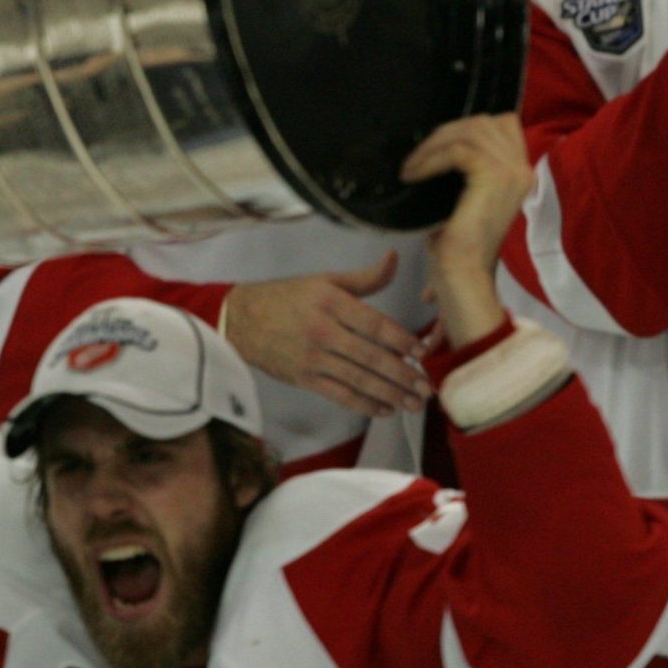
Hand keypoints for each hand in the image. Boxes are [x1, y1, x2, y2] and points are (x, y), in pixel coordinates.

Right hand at [222, 253, 428, 416]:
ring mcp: (313, 358)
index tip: (421, 351)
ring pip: (359, 380)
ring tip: (414, 403)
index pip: (374, 324)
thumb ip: (365, 277)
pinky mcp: (304, 379)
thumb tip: (395, 257)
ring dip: (390, 394)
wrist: (240, 320)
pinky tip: (385, 410)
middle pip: (371, 357)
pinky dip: (364, 405)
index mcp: (330, 302)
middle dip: (403, 375)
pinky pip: (340, 395)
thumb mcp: (324, 280)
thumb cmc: (287, 297)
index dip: (401, 339)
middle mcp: (323, 331)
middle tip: (427, 388)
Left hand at [402, 115, 533, 347]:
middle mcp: (522, 168)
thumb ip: (464, 166)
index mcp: (520, 172)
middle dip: (445, 133)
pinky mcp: (494, 176)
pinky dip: (431, 158)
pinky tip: (413, 174)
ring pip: (469, 133)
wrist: (462, 273)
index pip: (504, 123)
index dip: (468, 126)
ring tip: (412, 167)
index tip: (437, 145)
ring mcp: (512, 171)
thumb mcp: (463, 195)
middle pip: (483, 123)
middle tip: (418, 157)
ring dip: (433, 145)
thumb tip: (437, 139)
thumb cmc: (458, 241)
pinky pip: (458, 150)